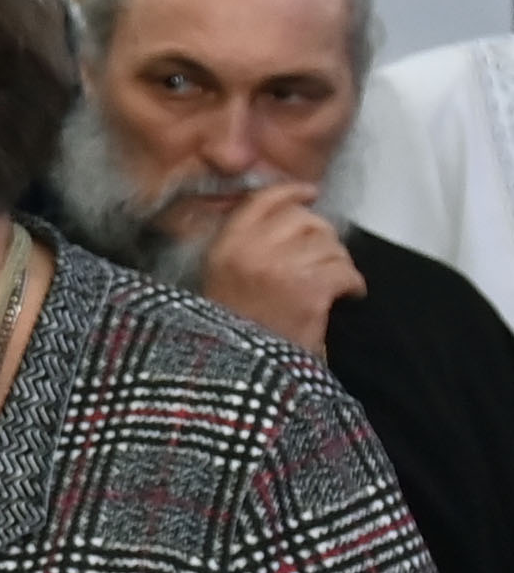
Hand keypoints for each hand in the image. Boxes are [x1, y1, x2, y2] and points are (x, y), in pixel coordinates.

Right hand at [197, 184, 365, 356]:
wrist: (241, 380)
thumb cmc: (234, 336)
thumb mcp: (219, 283)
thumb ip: (244, 248)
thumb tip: (286, 217)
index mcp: (223, 248)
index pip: (262, 201)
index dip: (291, 192)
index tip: (310, 193)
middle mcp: (249, 252)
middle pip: (303, 220)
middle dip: (320, 237)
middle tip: (322, 259)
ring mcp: (280, 270)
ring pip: (330, 246)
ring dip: (337, 264)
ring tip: (329, 286)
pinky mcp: (309, 292)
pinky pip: (344, 272)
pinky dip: (352, 285)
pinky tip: (346, 298)